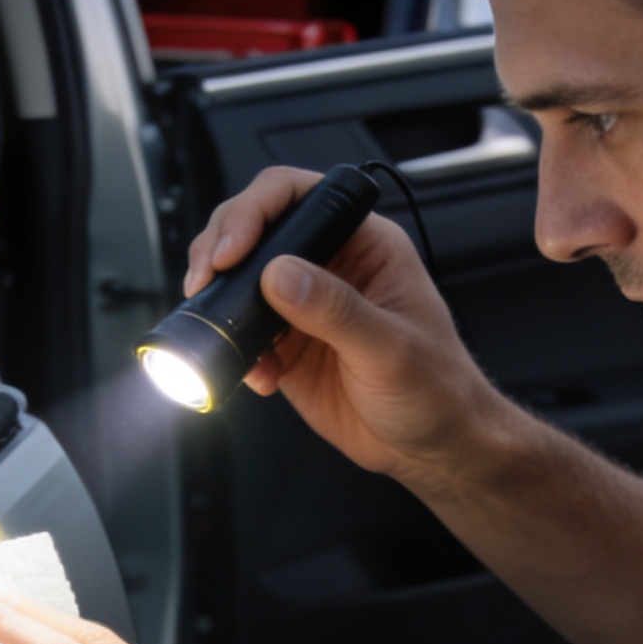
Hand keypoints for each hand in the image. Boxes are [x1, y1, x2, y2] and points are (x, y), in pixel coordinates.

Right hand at [186, 166, 506, 484]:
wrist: (431, 446)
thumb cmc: (436, 388)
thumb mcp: (391, 348)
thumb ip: (336, 310)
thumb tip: (280, 274)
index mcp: (364, 243)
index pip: (297, 196)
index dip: (255, 212)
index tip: (233, 250)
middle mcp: (329, 264)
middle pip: (255, 228)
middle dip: (219, 250)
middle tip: (206, 283)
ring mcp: (302, 305)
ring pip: (239, 280)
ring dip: (217, 302)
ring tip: (221, 331)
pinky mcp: (285, 345)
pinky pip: (240, 335)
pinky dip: (233, 353)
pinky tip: (256, 376)